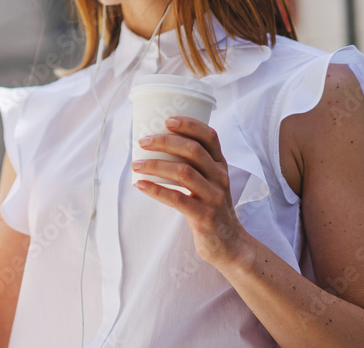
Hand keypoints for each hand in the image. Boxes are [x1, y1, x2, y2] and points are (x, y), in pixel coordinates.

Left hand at [130, 116, 250, 268]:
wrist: (228, 243)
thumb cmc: (210, 206)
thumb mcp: (208, 182)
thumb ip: (191, 165)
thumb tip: (153, 146)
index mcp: (220, 165)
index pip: (209, 136)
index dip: (189, 125)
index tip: (167, 120)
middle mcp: (220, 177)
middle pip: (193, 151)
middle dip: (165, 142)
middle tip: (142, 141)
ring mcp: (214, 197)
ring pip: (184, 172)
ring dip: (155, 165)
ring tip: (135, 164)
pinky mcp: (205, 216)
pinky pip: (178, 199)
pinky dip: (156, 190)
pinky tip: (140, 185)